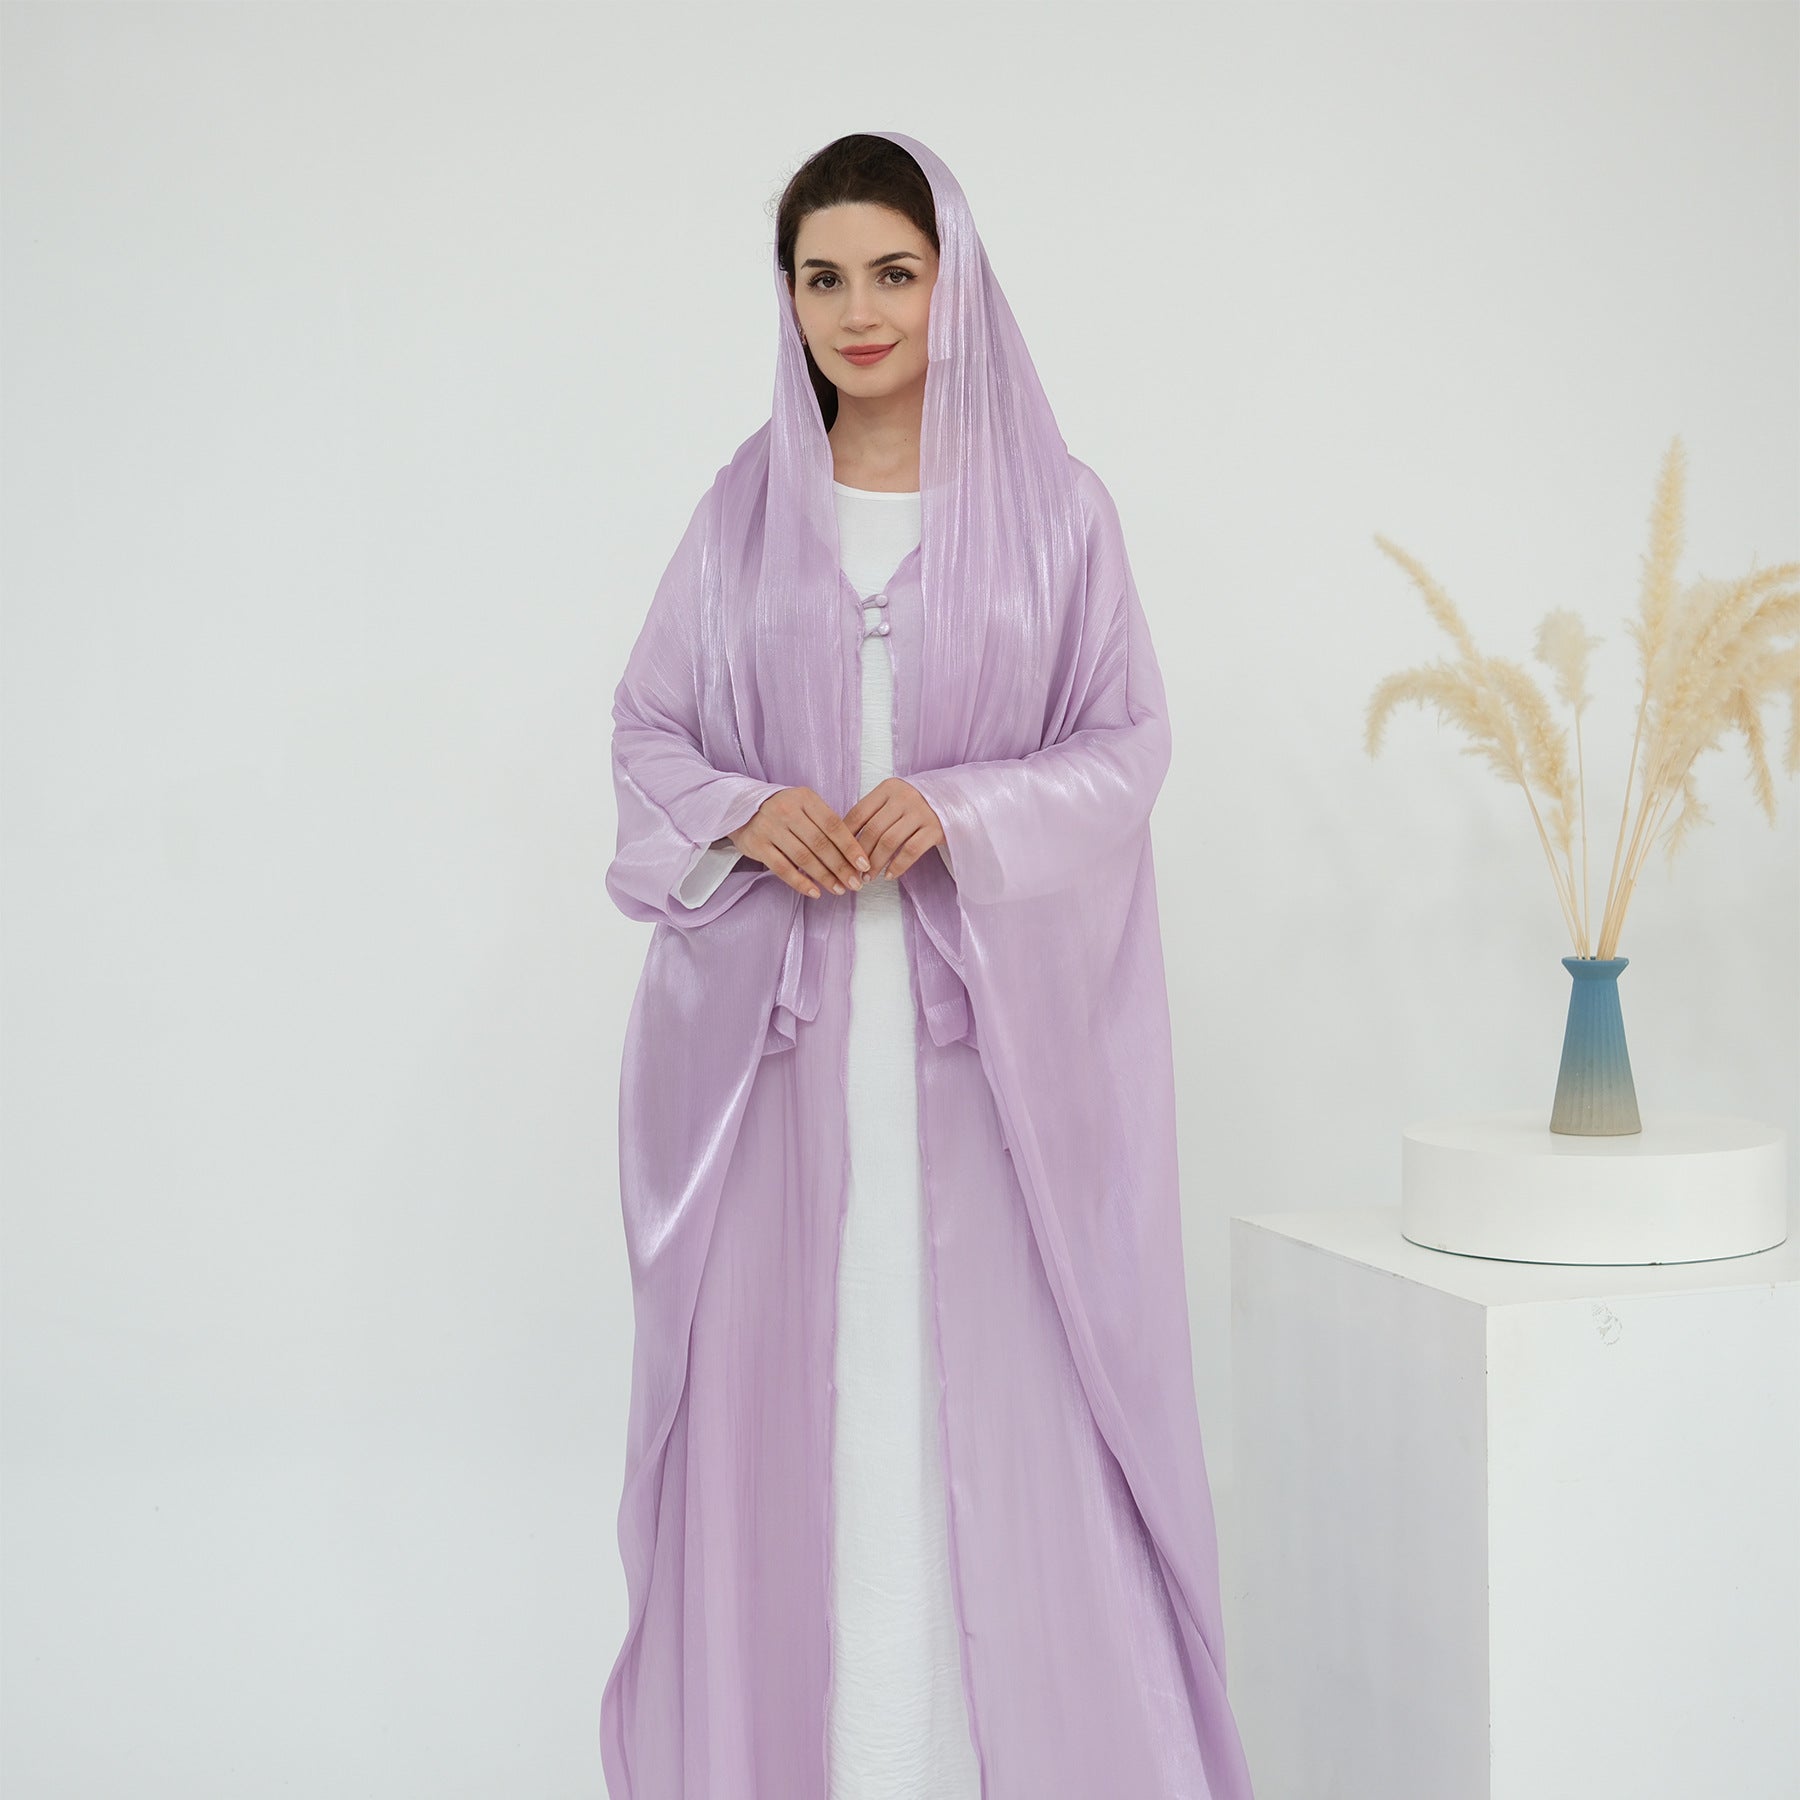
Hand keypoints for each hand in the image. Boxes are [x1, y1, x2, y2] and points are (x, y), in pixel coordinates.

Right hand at [730, 787, 872, 899]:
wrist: (739, 806)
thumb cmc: (782, 809)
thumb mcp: (804, 805)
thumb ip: (825, 823)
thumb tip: (853, 853)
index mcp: (805, 798)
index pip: (833, 825)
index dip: (850, 846)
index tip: (864, 864)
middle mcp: (787, 810)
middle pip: (820, 844)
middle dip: (841, 867)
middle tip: (855, 883)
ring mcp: (770, 827)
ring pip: (803, 857)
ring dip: (824, 877)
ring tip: (839, 890)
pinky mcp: (757, 844)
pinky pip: (782, 868)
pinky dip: (800, 882)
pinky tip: (815, 892)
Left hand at [843, 778, 945, 880]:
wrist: (957, 799)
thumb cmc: (917, 804)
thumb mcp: (895, 799)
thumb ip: (874, 812)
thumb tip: (845, 840)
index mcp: (888, 788)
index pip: (858, 813)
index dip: (845, 836)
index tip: (838, 854)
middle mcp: (904, 797)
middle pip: (872, 830)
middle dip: (859, 855)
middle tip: (853, 872)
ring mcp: (921, 812)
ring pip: (889, 842)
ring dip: (875, 863)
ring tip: (869, 877)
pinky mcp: (936, 828)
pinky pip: (911, 851)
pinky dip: (897, 866)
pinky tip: (889, 875)